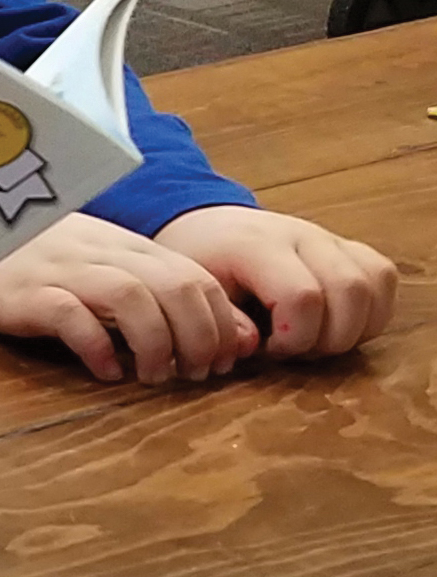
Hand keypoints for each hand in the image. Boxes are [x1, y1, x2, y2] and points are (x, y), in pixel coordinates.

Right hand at [0, 213, 256, 382]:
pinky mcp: (29, 294)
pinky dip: (97, 347)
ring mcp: (66, 272)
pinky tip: (104, 370)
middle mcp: (106, 255)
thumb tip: (239, 340)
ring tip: (152, 377)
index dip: (221, 324)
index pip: (198, 279)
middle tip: (193, 376)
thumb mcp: (112, 268)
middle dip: (199, 338)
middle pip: (176, 288)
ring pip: (132, 298)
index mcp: (130, 249)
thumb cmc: (46, 258)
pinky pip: (72, 317)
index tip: (220, 363)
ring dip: (156, 344)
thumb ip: (168, 296)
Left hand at [152, 203, 397, 361]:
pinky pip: (382, 276)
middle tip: (294, 350)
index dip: (294, 338)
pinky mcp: (346, 246)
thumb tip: (254, 345)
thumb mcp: (194, 292)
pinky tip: (337, 325)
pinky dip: (372, 311)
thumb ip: (222, 321)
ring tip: (314, 339)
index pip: (303, 296)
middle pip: (350, 290)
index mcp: (256, 244)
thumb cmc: (198, 263)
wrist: (205, 226)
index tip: (269, 349)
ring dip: (354, 328)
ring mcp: (328, 237)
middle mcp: (300, 234)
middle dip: (329, 338)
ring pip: (373, 283)